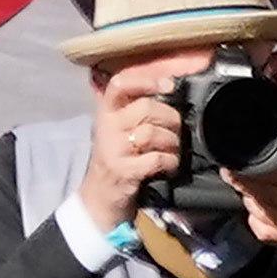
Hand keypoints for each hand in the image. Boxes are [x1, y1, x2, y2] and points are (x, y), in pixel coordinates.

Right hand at [78, 72, 183, 232]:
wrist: (101, 197)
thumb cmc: (119, 157)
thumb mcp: (121, 128)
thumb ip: (138, 107)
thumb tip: (170, 86)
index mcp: (107, 112)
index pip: (119, 85)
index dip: (145, 80)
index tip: (167, 85)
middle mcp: (107, 127)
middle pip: (147, 108)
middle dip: (170, 118)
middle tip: (175, 132)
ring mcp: (112, 149)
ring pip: (153, 132)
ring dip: (172, 142)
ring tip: (172, 151)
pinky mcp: (122, 170)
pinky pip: (156, 158)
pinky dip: (170, 162)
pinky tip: (168, 166)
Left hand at [223, 132, 276, 257]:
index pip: (275, 176)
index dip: (251, 171)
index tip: (235, 165)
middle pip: (262, 193)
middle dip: (242, 182)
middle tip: (231, 172)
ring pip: (256, 209)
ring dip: (248, 197)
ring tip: (253, 188)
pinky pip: (256, 225)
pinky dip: (253, 213)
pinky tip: (261, 206)